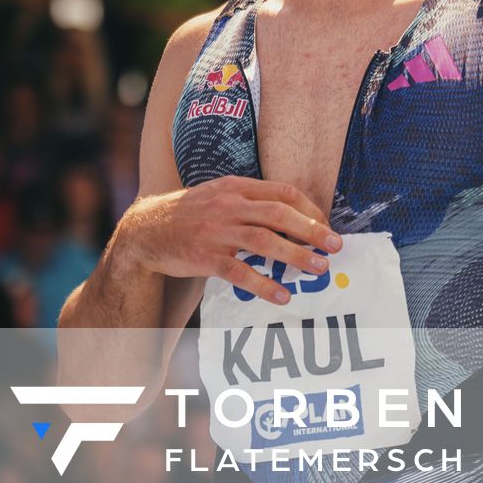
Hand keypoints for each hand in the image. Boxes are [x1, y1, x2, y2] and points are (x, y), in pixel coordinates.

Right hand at [127, 177, 341, 306]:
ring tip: (319, 268)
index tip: (326, 225)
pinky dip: (263, 284)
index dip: (309, 208)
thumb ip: (250, 200)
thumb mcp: (219, 194)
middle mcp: (228, 205)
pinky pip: (239, 272)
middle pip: (278, 214)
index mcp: (236, 187)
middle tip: (335, 246)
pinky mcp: (205, 257)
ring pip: (263, 242)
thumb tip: (292, 214)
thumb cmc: (191, 214)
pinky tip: (282, 295)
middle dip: (312, 230)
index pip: (282, 192)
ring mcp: (216, 232)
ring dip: (295, 255)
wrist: (147, 230)